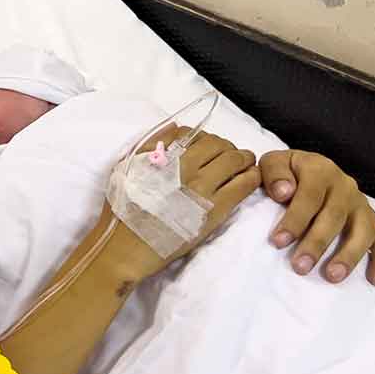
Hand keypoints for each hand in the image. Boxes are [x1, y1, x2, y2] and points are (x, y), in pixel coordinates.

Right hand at [108, 126, 260, 280]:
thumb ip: (150, 145)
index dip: (203, 137)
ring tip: (245, 163)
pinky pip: (244, 184)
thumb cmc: (123, 208)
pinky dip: (251, 175)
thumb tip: (175, 126)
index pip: (194, 134)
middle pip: (218, 144)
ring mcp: (203, 188)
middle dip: (226, 146)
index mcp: (164, 156)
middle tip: (228, 154)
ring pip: (236, 159)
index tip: (206, 146)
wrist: (128, 246)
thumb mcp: (127, 168)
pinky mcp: (217, 209)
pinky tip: (250, 176)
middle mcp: (185, 167)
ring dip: (243, 157)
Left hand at [260, 150, 374, 284]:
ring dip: (348, 255)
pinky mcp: (373, 222)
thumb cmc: (287, 174)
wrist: (309, 170)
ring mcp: (362, 205)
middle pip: (334, 216)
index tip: (278, 242)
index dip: (294, 220)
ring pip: (362, 231)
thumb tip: (283, 192)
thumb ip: (274, 173)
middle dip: (316, 243)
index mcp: (320, 170)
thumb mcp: (273, 163)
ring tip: (331, 276)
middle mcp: (345, 187)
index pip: (309, 196)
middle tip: (300, 266)